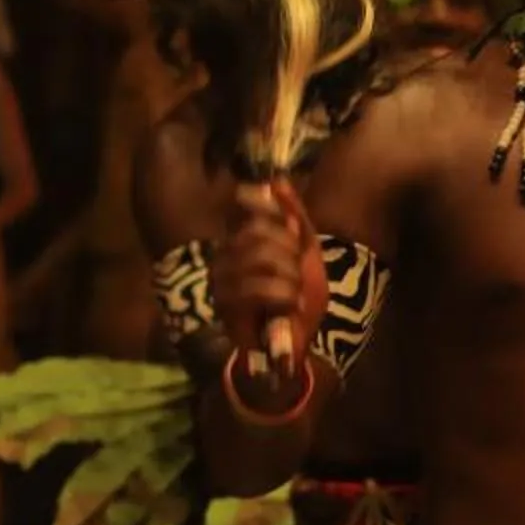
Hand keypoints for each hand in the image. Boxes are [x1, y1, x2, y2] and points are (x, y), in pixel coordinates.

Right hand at [211, 177, 323, 373]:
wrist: (294, 346)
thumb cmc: (298, 298)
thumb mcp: (304, 252)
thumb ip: (293, 215)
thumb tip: (278, 179)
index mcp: (240, 239)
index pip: (245, 205)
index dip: (273, 213)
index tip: (294, 238)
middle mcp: (223, 256)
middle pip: (257, 231)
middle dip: (289, 253)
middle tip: (297, 276)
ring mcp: (220, 281)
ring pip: (260, 257)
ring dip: (290, 277)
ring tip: (294, 294)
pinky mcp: (225, 306)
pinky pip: (257, 287)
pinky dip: (284, 296)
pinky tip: (289, 307)